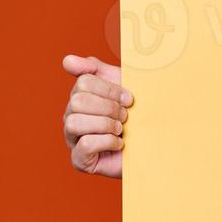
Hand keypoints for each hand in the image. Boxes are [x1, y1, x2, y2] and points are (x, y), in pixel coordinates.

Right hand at [61, 54, 129, 177]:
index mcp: (79, 97)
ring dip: (105, 124)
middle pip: (76, 102)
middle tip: (125, 116)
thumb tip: (67, 60)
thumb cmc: (136, 114)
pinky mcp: (79, 160)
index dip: (110, 89)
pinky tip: (119, 143)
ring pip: (74, 123)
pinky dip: (107, 141)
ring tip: (120, 129)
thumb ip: (95, 68)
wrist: (154, 144)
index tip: (129, 98)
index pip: (83, 82)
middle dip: (108, 107)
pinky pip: (85, 144)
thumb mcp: (120, 85)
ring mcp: (72, 139)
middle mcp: (70, 117)